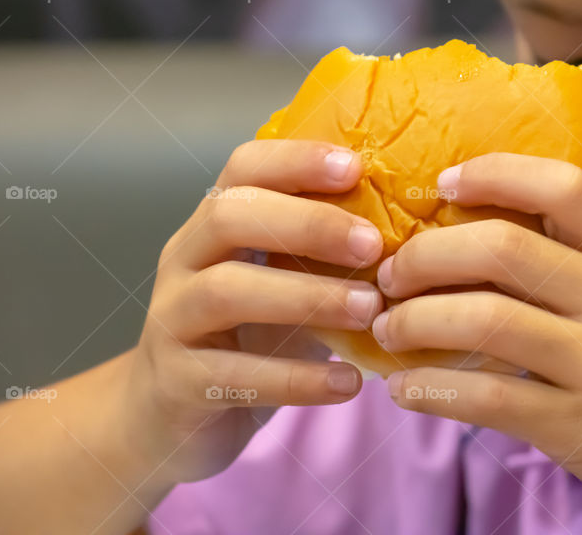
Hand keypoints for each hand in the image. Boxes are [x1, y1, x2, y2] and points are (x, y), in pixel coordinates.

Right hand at [125, 139, 384, 483]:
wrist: (167, 420)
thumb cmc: (244, 340)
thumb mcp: (281, 286)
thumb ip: (323, 257)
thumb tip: (415, 232)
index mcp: (212, 227)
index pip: (243, 169)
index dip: (296, 160)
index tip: (356, 167)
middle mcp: (184, 262)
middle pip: (230, 216)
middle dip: (307, 224)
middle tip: (374, 245)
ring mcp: (172, 321)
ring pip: (226, 291)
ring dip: (308, 297)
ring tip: (371, 311)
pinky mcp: (177, 384)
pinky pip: (235, 376)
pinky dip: (298, 379)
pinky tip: (349, 384)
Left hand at [373, 152, 581, 533]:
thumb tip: (486, 252)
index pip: (562, 188)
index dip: (494, 173)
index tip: (443, 183)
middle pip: (501, 249)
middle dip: (425, 255)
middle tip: (390, 273)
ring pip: (483, 320)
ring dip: (414, 320)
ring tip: (386, 329)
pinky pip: (487, 400)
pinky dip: (430, 392)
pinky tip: (404, 391)